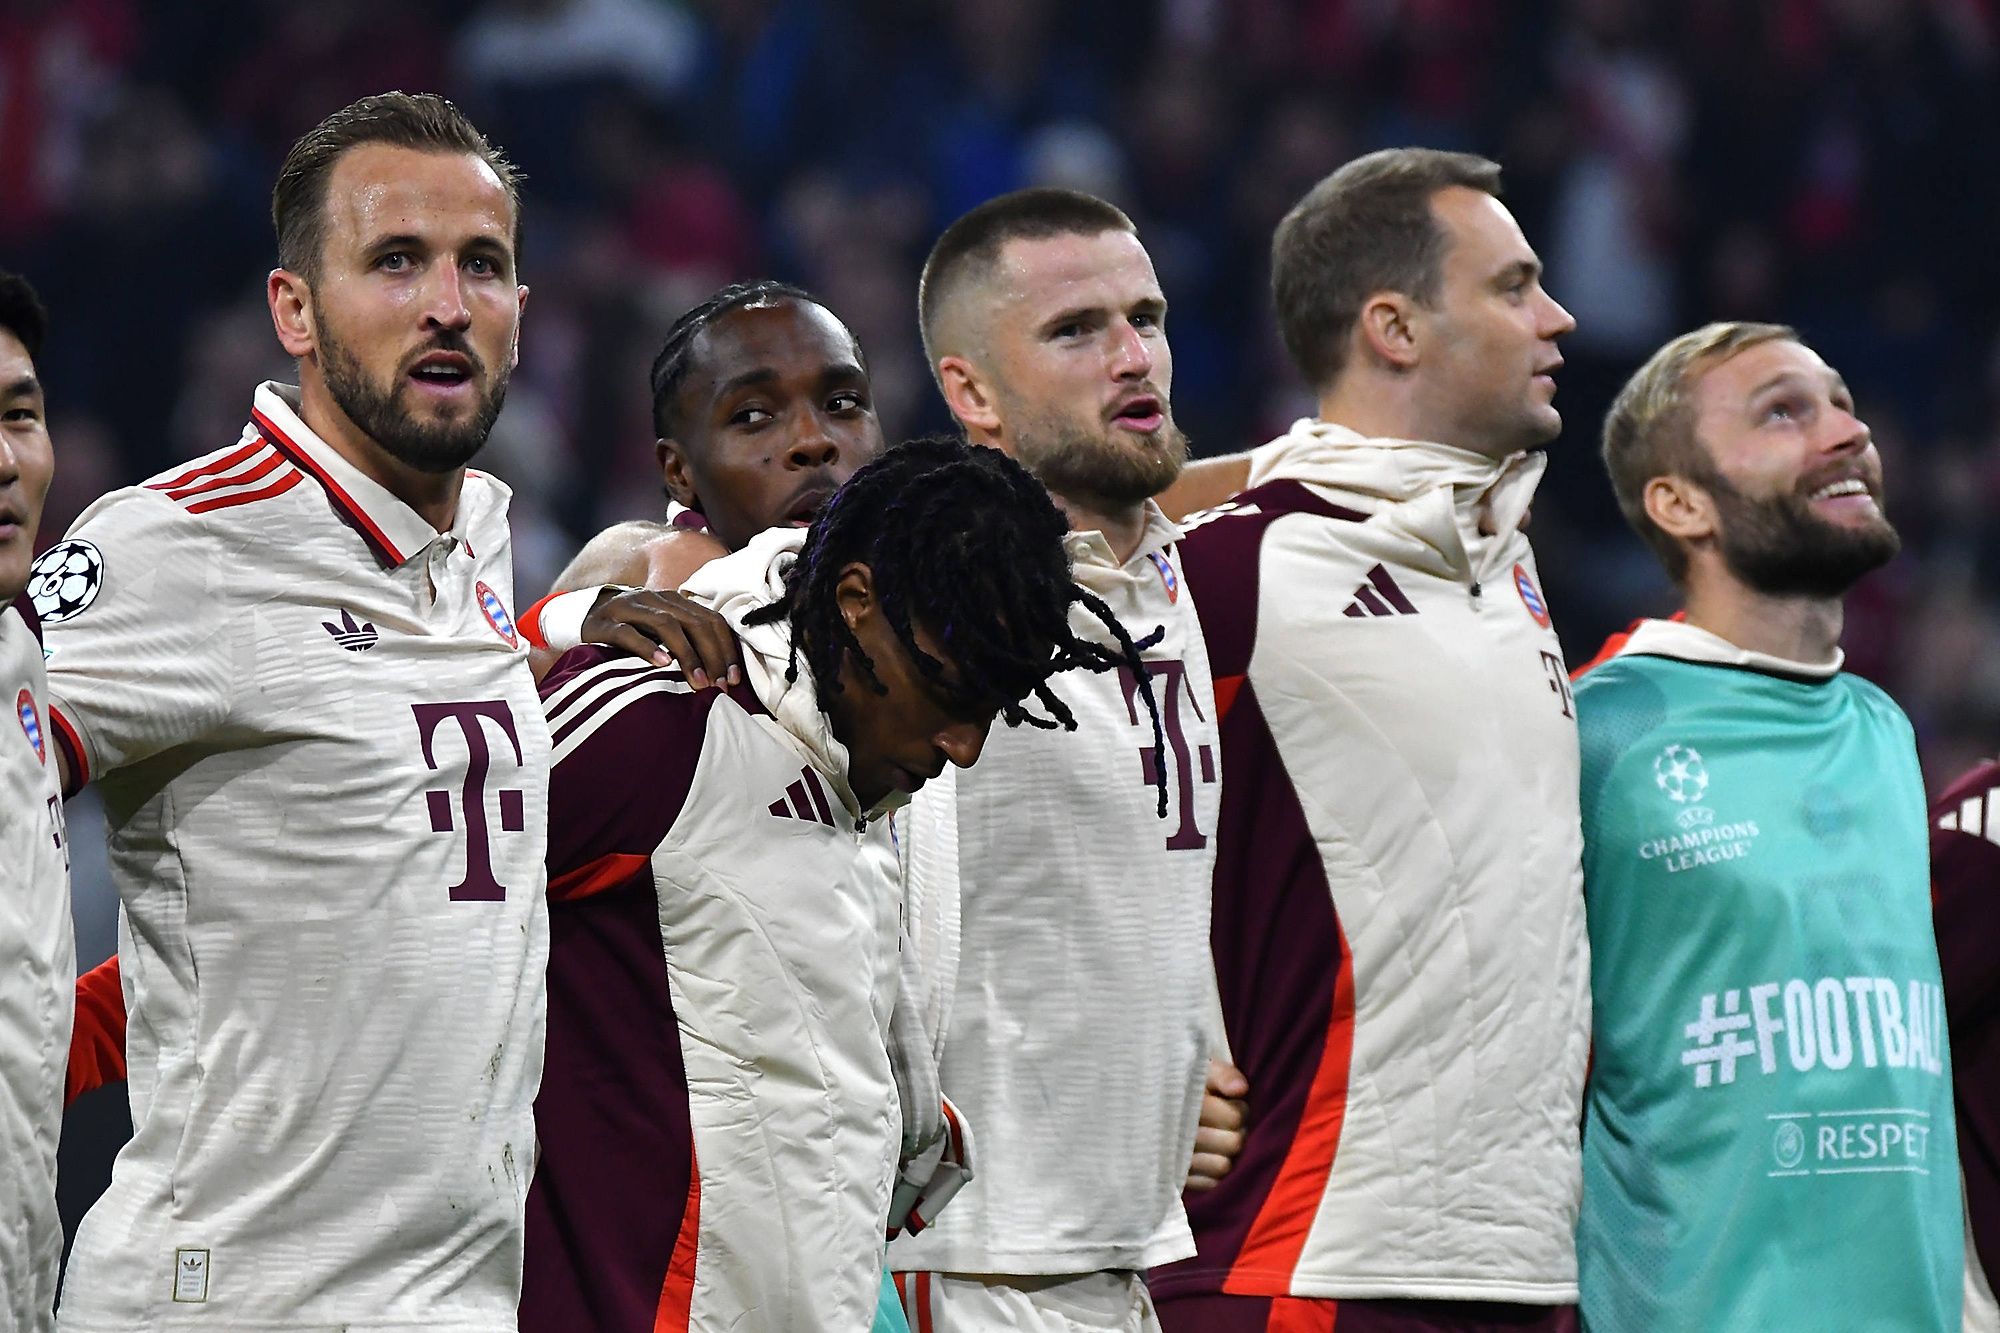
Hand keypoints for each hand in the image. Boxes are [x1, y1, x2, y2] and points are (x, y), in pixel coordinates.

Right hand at [580, 588, 742, 689]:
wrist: (580, 617)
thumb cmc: (630, 631)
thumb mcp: (661, 632)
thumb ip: (688, 642)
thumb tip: (722, 673)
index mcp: (675, 601)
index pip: (711, 620)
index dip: (726, 649)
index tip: (734, 679)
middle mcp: (656, 599)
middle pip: (695, 623)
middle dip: (712, 656)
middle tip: (720, 686)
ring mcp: (630, 608)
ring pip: (667, 625)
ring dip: (687, 655)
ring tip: (699, 682)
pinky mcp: (605, 623)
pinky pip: (629, 633)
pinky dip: (648, 648)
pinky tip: (662, 665)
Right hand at [1186, 1057, 1247, 1191]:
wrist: (1145, 1103)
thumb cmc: (1183, 1084)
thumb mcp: (1200, 1070)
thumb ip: (1221, 1074)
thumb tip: (1240, 1090)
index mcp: (1183, 1104)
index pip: (1235, 1118)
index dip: (1239, 1109)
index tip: (1229, 1101)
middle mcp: (1177, 1134)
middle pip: (1233, 1143)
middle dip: (1236, 1131)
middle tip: (1226, 1122)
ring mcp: (1176, 1160)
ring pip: (1223, 1166)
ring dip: (1225, 1153)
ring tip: (1217, 1138)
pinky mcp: (1175, 1178)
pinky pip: (1211, 1183)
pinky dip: (1213, 1171)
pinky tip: (1206, 1155)